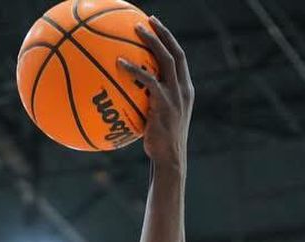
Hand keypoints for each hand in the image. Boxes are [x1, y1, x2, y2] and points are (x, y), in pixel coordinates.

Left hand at [121, 17, 192, 168]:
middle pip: (176, 52)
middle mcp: (184, 89)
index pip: (180, 58)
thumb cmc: (160, 145)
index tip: (156, 27)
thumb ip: (150, 105)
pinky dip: (134, 69)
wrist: (170, 160)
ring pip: (165, 59)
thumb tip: (127, 98)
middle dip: (163, 33)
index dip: (169, 40)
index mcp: (185, 90)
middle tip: (148, 20)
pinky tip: (119, 62)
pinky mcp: (165, 104)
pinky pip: (148, 80)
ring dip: (151, 41)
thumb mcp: (158, 121)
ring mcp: (176, 96)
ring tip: (135, 29)